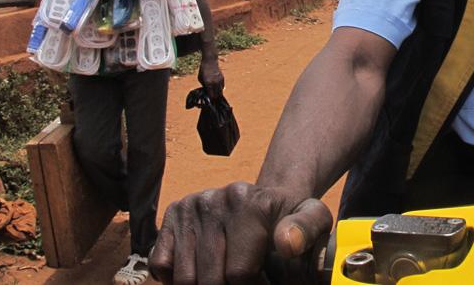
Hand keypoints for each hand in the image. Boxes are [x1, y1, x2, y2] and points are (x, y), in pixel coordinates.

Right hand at [149, 182, 332, 284]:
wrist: (267, 198)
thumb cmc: (289, 218)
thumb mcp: (312, 219)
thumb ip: (306, 230)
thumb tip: (287, 243)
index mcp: (250, 202)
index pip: (239, 273)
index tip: (263, 282)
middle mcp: (215, 199)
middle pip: (210, 279)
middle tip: (243, 281)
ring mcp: (190, 206)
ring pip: (184, 278)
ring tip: (226, 278)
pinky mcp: (172, 214)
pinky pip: (161, 266)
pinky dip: (176, 279)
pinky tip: (202, 270)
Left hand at [198, 54, 223, 99]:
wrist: (210, 61)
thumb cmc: (203, 70)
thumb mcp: (200, 79)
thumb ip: (204, 86)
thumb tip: (206, 91)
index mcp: (208, 83)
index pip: (211, 95)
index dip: (210, 99)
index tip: (209, 101)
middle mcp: (215, 83)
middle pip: (217, 95)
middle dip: (214, 98)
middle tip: (212, 100)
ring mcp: (219, 81)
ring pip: (221, 91)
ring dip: (218, 94)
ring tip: (216, 96)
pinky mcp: (222, 78)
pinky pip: (222, 87)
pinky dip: (220, 89)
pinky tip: (217, 90)